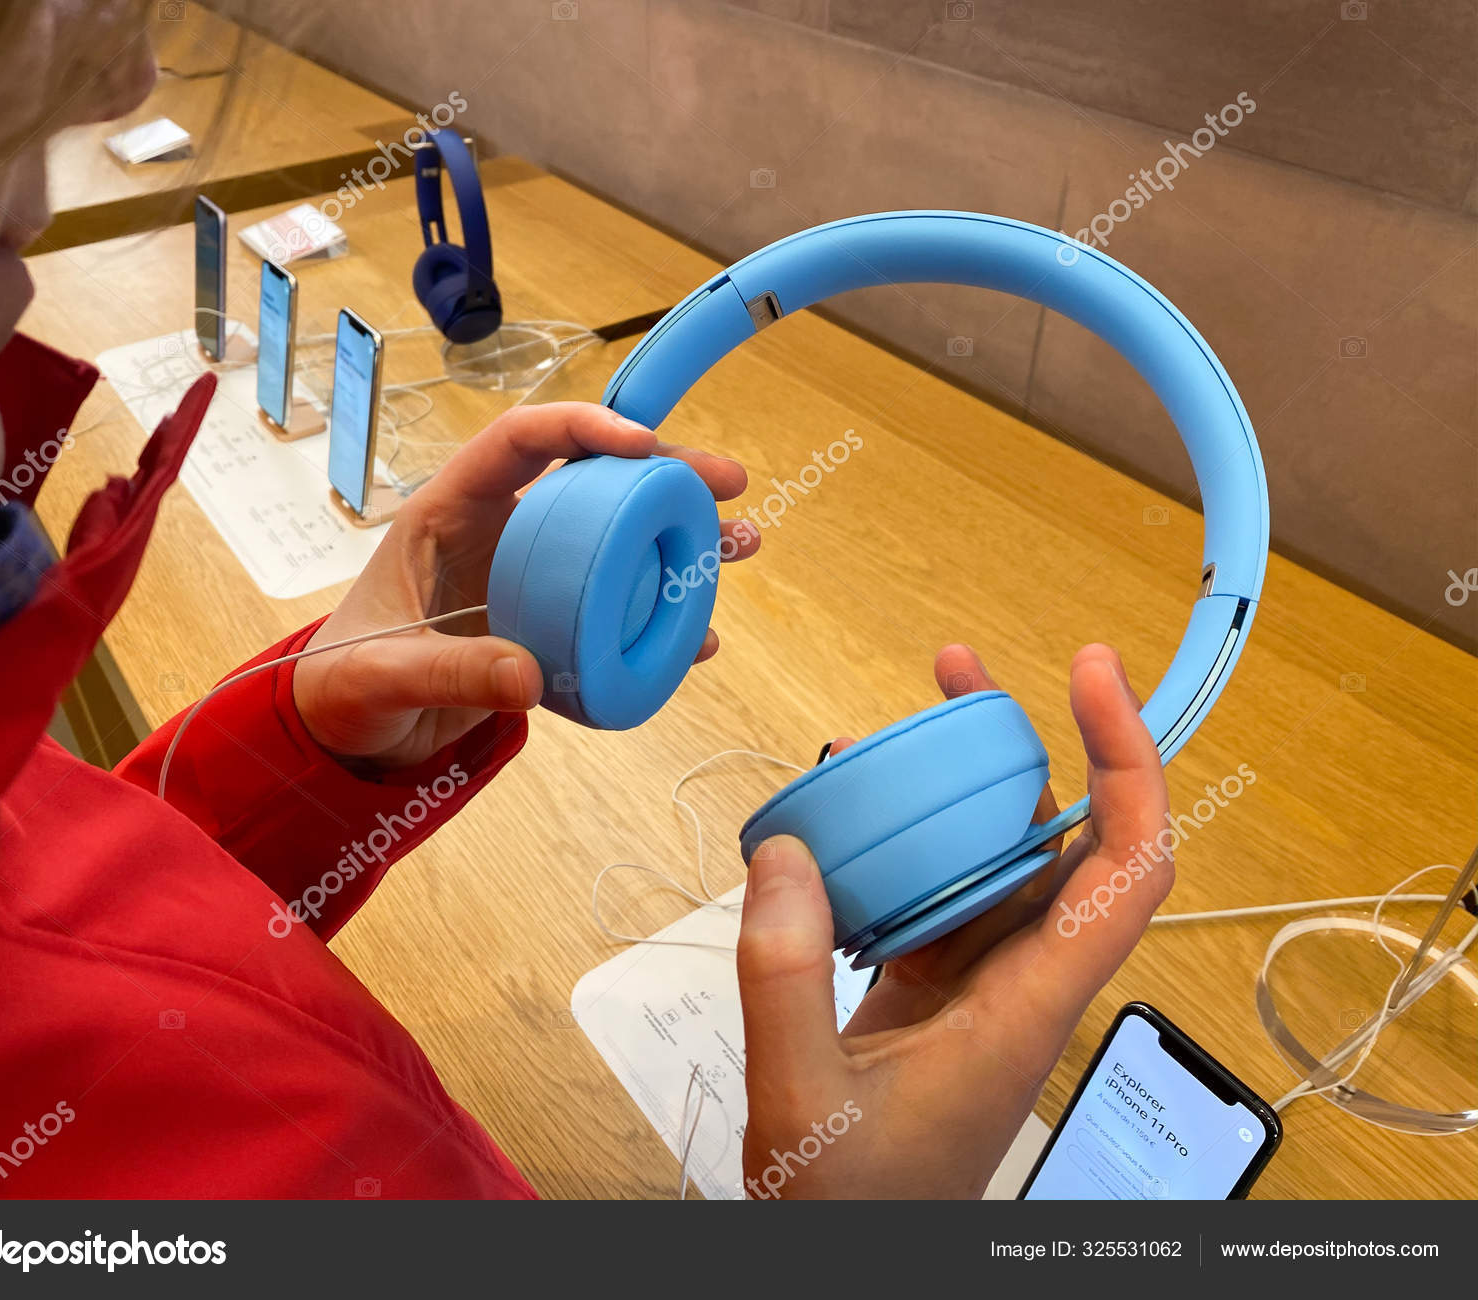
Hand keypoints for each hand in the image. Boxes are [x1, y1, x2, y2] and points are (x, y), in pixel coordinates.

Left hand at [293, 402, 758, 768]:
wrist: (348, 734)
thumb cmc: (342, 685)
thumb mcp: (380, 677)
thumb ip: (447, 671)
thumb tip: (529, 674)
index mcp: (448, 512)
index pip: (517, 441)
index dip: (581, 428)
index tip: (641, 446)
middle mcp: (499, 533)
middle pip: (591, 479)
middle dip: (664, 474)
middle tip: (726, 485)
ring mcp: (530, 580)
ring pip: (617, 540)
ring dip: (680, 539)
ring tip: (741, 546)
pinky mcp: (548, 627)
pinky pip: (614, 610)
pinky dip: (659, 618)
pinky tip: (698, 635)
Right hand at [736, 643, 1170, 1198]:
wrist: (850, 1262)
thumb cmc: (854, 1209)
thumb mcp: (802, 1096)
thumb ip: (785, 975)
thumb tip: (787, 853)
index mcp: (1025, 1010)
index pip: (1125, 870)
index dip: (1128, 766)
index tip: (1087, 681)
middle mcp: (1019, 988)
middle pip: (1066, 845)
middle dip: (1031, 744)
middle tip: (960, 672)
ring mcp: (976, 990)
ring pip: (995, 865)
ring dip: (961, 790)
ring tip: (903, 723)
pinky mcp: (931, 996)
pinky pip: (936, 897)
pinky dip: (902, 845)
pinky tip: (847, 824)